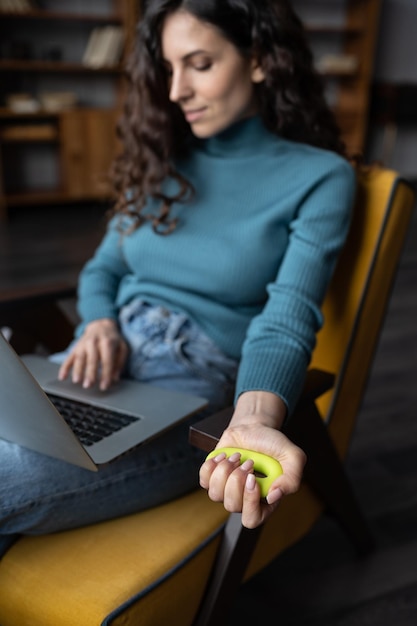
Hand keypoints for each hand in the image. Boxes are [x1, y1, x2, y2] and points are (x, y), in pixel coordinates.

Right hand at [58, 319, 128, 390]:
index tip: (104, 386)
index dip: (105, 374)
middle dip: (90, 373)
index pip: (107, 360)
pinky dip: (64, 367)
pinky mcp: (76, 347)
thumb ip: (120, 363)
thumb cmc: (113, 340)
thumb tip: (115, 378)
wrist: (100, 325)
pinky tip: (62, 377)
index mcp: (107, 342)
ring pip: (79, 357)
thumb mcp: (122, 348)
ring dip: (77, 370)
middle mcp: (94, 342)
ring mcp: (83, 344)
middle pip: (92, 359)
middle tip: (88, 385)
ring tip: (77, 381)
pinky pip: (69, 357)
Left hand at [199, 391, 306, 528]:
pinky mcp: (212, 478)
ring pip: (216, 495)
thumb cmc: (273, 444)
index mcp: (264, 501)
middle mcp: (244, 500)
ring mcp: (226, 490)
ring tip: (237, 456)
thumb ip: (292, 479)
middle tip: (248, 462)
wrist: (255, 428)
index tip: (253, 478)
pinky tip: (224, 456)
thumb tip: (274, 496)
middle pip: (232, 506)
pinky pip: (204, 481)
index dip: (249, 502)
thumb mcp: (293, 457)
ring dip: (226, 471)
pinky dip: (212, 466)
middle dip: (237, 481)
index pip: (252, 520)